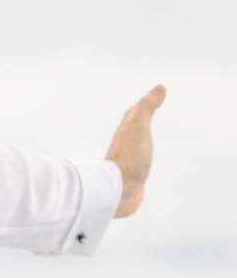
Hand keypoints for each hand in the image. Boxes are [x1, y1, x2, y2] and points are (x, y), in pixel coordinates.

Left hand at [105, 84, 166, 217]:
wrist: (118, 190)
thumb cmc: (130, 157)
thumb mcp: (139, 128)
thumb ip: (147, 108)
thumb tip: (160, 87)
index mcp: (125, 131)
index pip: (134, 112)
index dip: (143, 103)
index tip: (153, 95)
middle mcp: (123, 143)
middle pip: (131, 126)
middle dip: (139, 116)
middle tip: (147, 108)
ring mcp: (126, 159)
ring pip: (133, 144)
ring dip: (138, 137)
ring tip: (143, 135)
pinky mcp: (130, 175)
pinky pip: (136, 161)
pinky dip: (141, 156)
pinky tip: (141, 164)